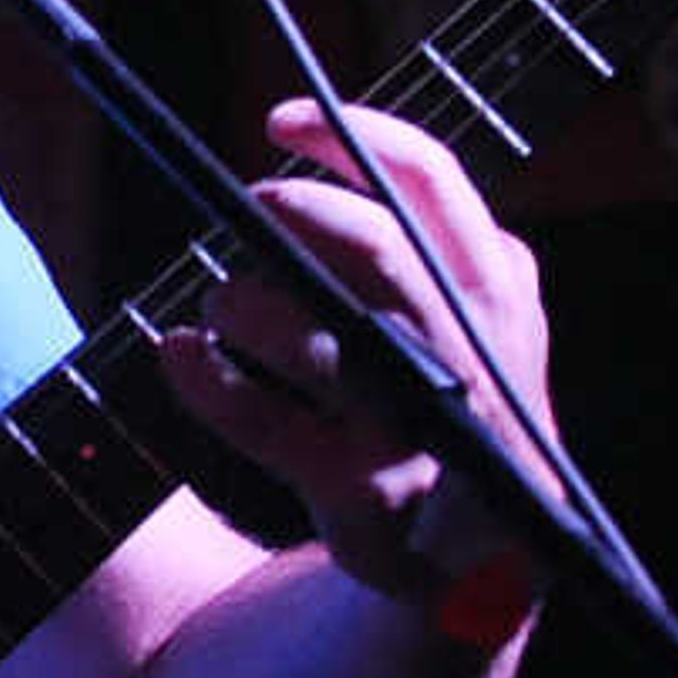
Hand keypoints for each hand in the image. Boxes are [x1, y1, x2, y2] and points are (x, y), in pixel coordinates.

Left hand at [158, 100, 555, 608]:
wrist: (480, 556)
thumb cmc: (443, 401)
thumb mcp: (461, 312)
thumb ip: (407, 243)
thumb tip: (288, 171)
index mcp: (497, 285)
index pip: (430, 178)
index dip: (348, 134)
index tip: (279, 121)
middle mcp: (474, 350)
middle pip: (374, 246)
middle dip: (292, 214)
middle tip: (246, 209)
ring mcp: (424, 426)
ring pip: (314, 335)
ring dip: (242, 303)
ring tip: (219, 303)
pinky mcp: (368, 491)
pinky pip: (263, 419)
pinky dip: (206, 380)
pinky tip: (180, 355)